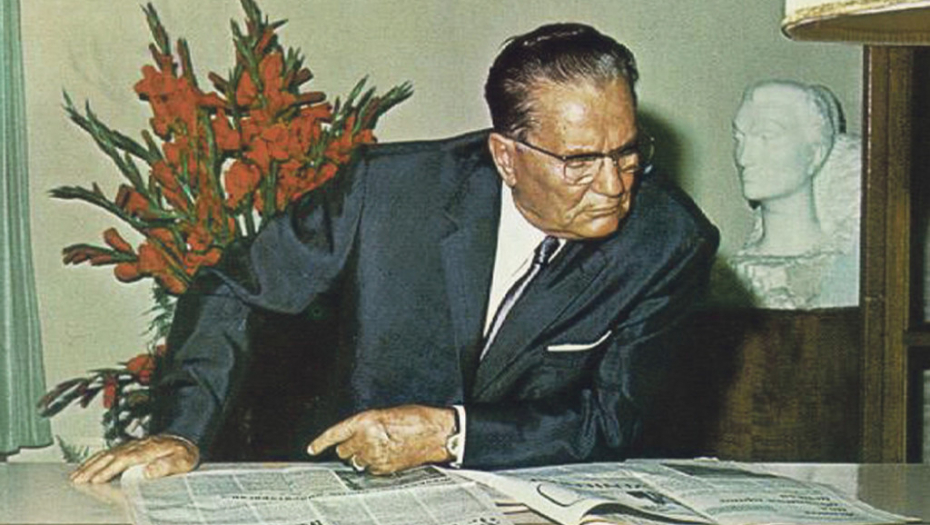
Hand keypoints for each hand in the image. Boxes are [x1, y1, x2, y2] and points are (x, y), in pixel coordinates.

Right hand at [70, 434, 199, 483]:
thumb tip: (149, 471)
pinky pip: (109, 452)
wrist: (187, 439)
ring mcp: (132, 445)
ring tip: (76, 475)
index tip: (96, 479)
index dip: (109, 469)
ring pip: (107, 453)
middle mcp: (138, 445)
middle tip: (78, 479)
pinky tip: (87, 466)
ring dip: (90, 464)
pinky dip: (95, 459)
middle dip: (93, 468)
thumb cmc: (185, 453)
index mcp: (149, 450)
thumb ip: (167, 465)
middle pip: (111, 456)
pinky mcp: (130, 446)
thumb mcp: (183, 461)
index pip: (124, 460)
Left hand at [307, 405, 454, 474]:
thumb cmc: (416, 418)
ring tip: (377, 448)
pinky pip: (370, 470)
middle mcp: (367, 439)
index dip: (321, 442)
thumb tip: (356, 434)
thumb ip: (367, 424)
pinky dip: (373, 464)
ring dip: (361, 456)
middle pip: (344, 450)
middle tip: (362, 441)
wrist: (436, 433)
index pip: (335, 433)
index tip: (312, 449)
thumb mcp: (386, 413)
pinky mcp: (385, 468)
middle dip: (349, 446)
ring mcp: (376, 456)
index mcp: (366, 421)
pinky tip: (386, 455)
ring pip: (356, 462)